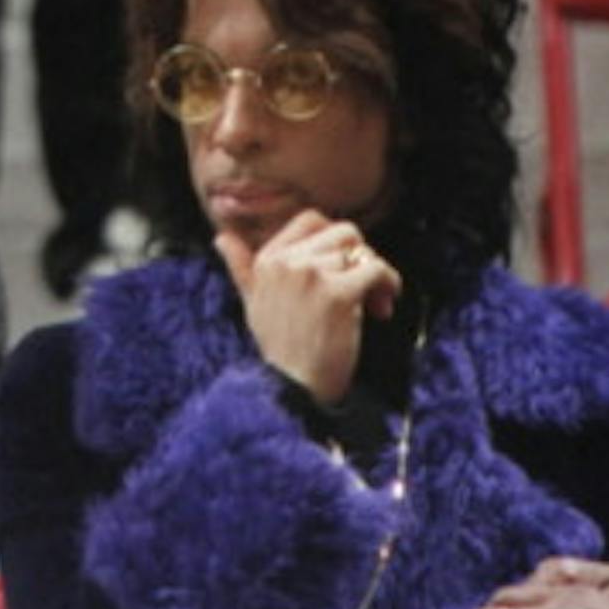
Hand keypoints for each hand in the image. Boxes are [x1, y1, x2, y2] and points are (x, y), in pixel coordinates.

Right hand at [217, 209, 401, 405]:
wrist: (292, 389)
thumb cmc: (279, 350)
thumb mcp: (253, 303)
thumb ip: (241, 267)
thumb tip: (221, 238)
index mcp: (267, 261)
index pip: (311, 219)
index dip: (335, 238)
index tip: (342, 265)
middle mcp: (285, 262)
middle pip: (343, 232)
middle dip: (360, 256)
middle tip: (366, 287)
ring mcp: (311, 275)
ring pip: (361, 251)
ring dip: (376, 275)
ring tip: (374, 305)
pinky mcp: (337, 293)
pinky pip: (376, 269)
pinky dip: (387, 285)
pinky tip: (383, 308)